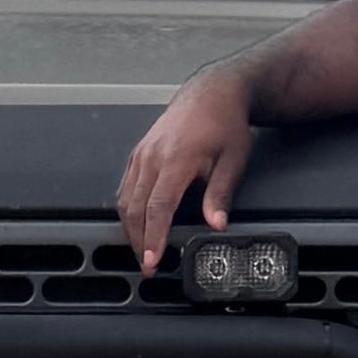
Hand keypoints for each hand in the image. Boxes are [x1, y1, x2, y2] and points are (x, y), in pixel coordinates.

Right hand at [115, 66, 260, 272]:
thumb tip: (216, 223)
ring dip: (130, 228)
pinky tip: (135, 222)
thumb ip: (220, 194)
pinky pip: (125, 186)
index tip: (152, 258)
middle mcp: (153, 156)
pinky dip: (127, 208)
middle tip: (147, 265)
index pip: (157, 208)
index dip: (153, 237)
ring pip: (124, 199)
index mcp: (176, 160)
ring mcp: (142, 153)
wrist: (212, 93)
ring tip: (141, 249)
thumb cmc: (224, 123)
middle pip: (135, 208)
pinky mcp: (138, 152)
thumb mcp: (233, 159)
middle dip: (137, 241)